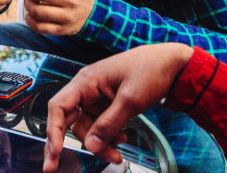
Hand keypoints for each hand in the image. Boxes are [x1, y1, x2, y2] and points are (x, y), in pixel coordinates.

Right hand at [42, 44, 193, 170]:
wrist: (173, 65)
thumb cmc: (150, 70)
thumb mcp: (130, 99)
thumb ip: (108, 124)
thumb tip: (90, 146)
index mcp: (86, 81)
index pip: (58, 107)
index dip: (53, 130)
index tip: (55, 152)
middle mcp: (87, 90)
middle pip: (69, 121)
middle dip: (69, 143)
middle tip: (55, 167)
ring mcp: (97, 99)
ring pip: (87, 129)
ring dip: (99, 144)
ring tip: (117, 154)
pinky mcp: (108, 105)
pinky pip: (100, 127)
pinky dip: (108, 137)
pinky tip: (122, 140)